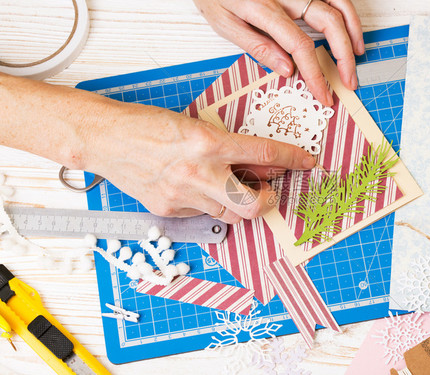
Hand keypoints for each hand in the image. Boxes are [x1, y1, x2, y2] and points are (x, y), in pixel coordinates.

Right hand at [83, 102, 315, 222]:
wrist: (106, 139)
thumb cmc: (148, 125)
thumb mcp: (195, 125)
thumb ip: (229, 147)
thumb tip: (262, 162)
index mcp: (208, 143)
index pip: (263, 152)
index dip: (291, 157)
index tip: (306, 160)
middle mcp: (199, 173)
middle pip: (253, 204)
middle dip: (269, 201)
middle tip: (269, 191)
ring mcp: (183, 195)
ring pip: (230, 215)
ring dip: (238, 203)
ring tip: (228, 186)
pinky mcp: (169, 210)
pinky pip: (202, 215)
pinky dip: (208, 204)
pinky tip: (196, 188)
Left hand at [193, 0, 363, 105]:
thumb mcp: (224, 23)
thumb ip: (257, 45)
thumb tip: (287, 69)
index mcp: (265, 8)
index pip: (300, 45)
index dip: (316, 74)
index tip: (324, 95)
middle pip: (329, 23)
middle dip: (344, 56)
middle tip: (349, 82)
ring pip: (338, 3)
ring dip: (353, 31)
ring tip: (358, 55)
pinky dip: (346, 11)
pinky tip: (348, 28)